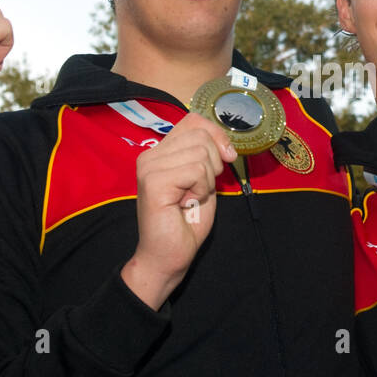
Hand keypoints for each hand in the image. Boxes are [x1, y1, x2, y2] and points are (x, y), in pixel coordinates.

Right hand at [121, 114, 236, 309]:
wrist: (168, 256)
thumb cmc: (186, 222)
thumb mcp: (203, 181)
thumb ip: (207, 156)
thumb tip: (224, 143)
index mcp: (161, 151)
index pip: (194, 120)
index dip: (217, 135)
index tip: (227, 158)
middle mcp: (150, 155)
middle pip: (201, 134)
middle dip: (214, 163)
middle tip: (200, 189)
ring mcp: (149, 167)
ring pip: (201, 151)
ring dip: (207, 179)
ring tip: (191, 198)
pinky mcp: (153, 182)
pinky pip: (196, 170)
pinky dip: (201, 188)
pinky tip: (187, 203)